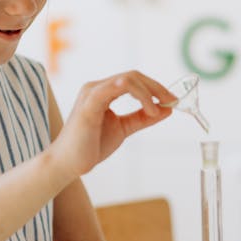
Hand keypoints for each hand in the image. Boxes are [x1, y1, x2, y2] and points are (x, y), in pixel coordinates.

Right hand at [50, 71, 174, 177]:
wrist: (68, 164)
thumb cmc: (91, 146)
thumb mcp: (124, 128)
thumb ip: (142, 117)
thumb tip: (166, 109)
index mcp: (103, 92)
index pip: (134, 79)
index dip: (155, 87)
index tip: (172, 100)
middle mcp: (96, 87)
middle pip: (133, 76)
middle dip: (156, 87)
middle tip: (172, 101)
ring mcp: (92, 93)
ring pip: (128, 79)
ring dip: (149, 92)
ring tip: (157, 111)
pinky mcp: (90, 103)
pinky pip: (116, 87)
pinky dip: (138, 95)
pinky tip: (149, 108)